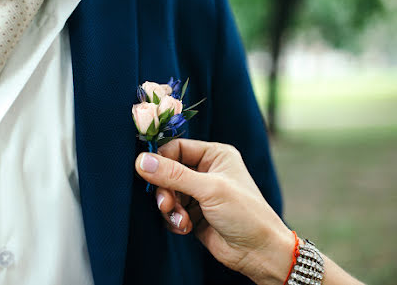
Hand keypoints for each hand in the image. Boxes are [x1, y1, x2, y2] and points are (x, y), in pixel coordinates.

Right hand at [135, 139, 293, 283]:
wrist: (258, 252)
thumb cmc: (246, 213)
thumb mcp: (209, 189)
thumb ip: (174, 175)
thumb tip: (142, 161)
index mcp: (215, 155)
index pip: (177, 148)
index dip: (161, 160)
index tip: (146, 172)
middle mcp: (206, 171)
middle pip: (168, 172)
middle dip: (165, 190)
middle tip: (167, 203)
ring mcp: (199, 193)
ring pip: (167, 193)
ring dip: (170, 207)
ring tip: (181, 219)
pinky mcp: (193, 213)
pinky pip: (171, 211)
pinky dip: (174, 219)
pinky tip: (186, 227)